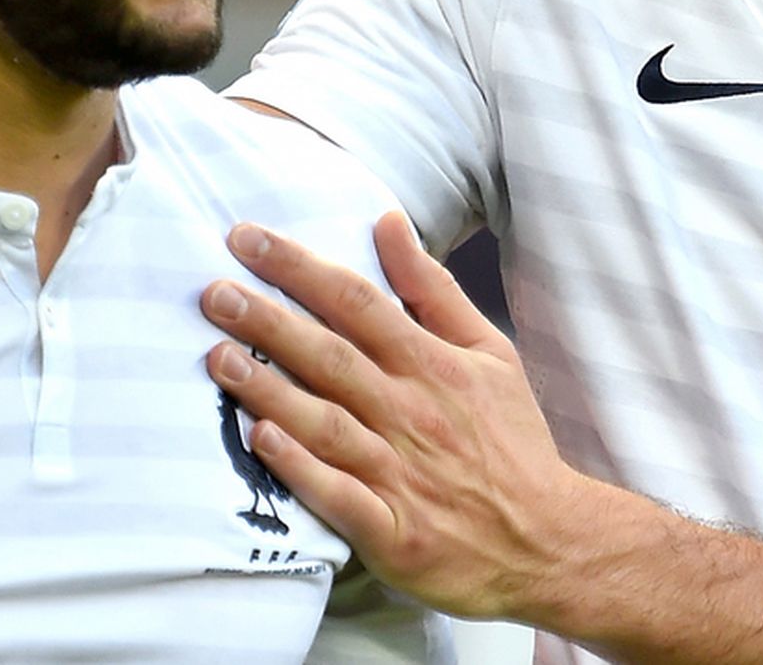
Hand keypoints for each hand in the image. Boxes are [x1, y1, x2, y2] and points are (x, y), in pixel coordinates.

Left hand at [202, 213, 611, 621]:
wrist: (549, 541)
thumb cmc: (511, 443)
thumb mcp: (490, 351)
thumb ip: (431, 289)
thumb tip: (386, 221)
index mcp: (433, 365)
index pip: (358, 302)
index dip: (300, 268)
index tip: (247, 239)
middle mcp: (411, 413)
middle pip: (332, 356)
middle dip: (269, 321)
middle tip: (213, 291)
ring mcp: (400, 473)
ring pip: (326, 423)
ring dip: (270, 388)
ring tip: (218, 357)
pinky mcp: (392, 531)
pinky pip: (339, 496)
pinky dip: (300, 469)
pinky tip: (261, 440)